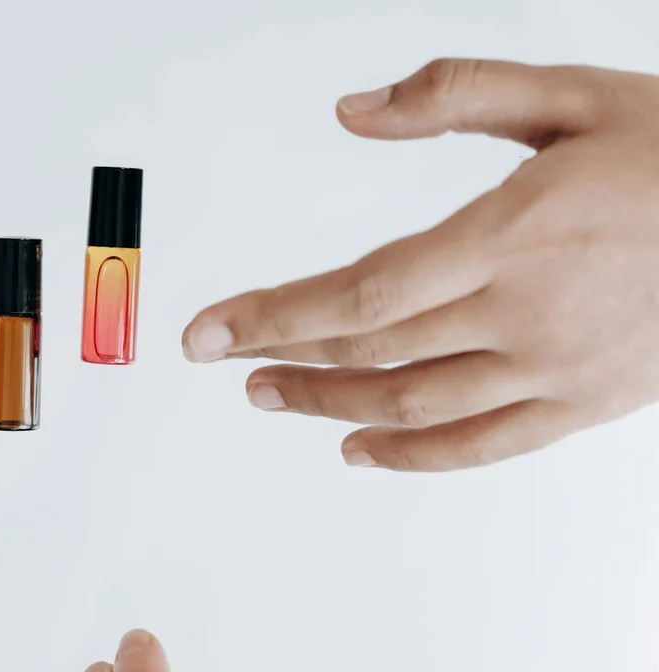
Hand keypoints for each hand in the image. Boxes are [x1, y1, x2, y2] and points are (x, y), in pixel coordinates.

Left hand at [182, 58, 658, 471]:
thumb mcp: (572, 95)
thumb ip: (454, 93)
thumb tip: (353, 110)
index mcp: (513, 235)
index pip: (359, 294)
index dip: (271, 317)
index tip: (208, 332)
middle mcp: (526, 314)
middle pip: (371, 353)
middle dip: (283, 358)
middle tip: (226, 358)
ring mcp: (556, 370)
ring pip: (414, 405)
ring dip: (330, 406)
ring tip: (273, 395)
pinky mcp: (584, 404)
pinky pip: (482, 447)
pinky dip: (413, 456)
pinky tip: (361, 450)